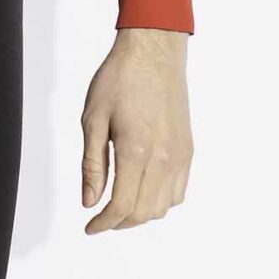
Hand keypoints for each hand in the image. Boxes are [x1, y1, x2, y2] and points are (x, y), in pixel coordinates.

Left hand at [81, 27, 191, 233]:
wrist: (154, 51)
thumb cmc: (120, 79)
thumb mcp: (93, 119)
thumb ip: (92, 165)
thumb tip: (90, 202)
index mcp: (136, 149)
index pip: (123, 205)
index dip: (104, 223)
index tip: (90, 227)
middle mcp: (164, 157)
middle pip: (144, 212)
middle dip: (119, 223)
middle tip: (100, 219)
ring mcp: (180, 154)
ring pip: (165, 206)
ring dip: (141, 214)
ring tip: (119, 207)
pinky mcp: (188, 149)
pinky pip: (179, 191)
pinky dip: (161, 201)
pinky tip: (143, 192)